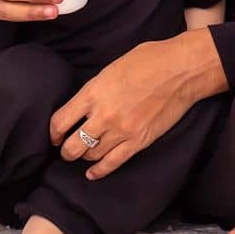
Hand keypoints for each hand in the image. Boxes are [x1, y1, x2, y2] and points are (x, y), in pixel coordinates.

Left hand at [49, 28, 227, 179]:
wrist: (181, 69)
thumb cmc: (149, 60)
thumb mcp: (111, 68)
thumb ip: (95, 89)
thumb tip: (84, 104)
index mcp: (93, 92)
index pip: (60, 122)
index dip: (53, 133)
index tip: (54, 136)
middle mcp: (103, 115)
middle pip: (72, 145)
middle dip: (66, 150)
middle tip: (67, 149)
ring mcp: (121, 130)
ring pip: (91, 155)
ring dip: (85, 157)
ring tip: (84, 154)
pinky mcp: (139, 141)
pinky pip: (113, 163)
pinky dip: (100, 171)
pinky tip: (93, 173)